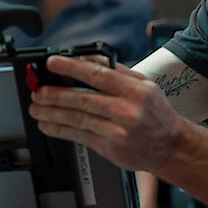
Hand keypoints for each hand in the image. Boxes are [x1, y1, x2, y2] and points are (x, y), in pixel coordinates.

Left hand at [29, 55, 184, 172]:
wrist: (171, 147)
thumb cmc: (156, 113)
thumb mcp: (143, 84)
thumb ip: (115, 70)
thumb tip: (87, 59)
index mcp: (136, 90)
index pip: (98, 75)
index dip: (72, 68)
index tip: (53, 63)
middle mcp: (127, 111)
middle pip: (84, 99)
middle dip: (56, 94)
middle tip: (38, 90)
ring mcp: (118, 132)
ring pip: (78, 119)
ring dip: (53, 113)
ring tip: (36, 108)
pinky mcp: (110, 148)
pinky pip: (80, 136)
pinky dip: (61, 130)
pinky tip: (48, 125)